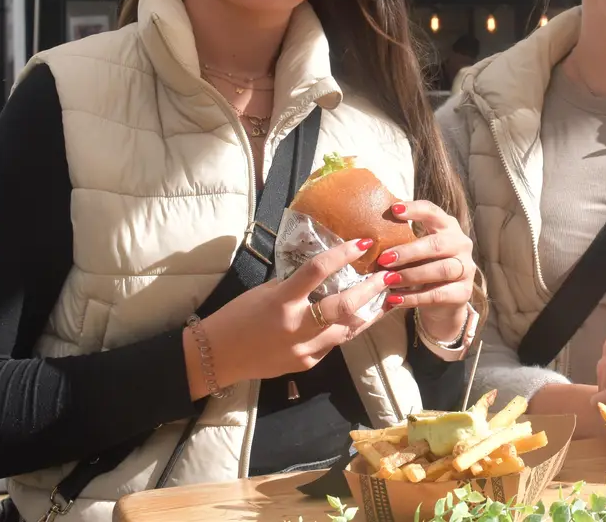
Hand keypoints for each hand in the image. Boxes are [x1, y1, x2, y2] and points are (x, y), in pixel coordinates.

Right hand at [193, 238, 392, 393]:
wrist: (218, 356)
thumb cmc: (237, 317)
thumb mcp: (264, 292)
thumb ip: (294, 285)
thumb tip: (323, 275)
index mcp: (282, 301)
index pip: (317, 270)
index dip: (342, 254)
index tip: (363, 242)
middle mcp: (296, 326)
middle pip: (343, 306)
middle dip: (370, 289)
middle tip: (387, 275)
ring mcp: (304, 348)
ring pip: (347, 330)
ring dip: (368, 313)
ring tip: (386, 299)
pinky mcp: (307, 364)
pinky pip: (333, 345)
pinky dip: (346, 330)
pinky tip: (359, 319)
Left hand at [378, 200, 476, 342]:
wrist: (445, 303)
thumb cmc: (424, 267)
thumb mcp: (416, 251)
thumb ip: (402, 240)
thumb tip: (367, 237)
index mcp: (448, 227)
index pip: (434, 212)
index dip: (415, 209)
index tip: (394, 210)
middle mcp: (461, 244)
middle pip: (437, 244)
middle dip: (408, 251)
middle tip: (383, 259)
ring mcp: (466, 269)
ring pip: (441, 270)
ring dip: (411, 275)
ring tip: (388, 280)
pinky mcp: (464, 292)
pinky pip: (438, 294)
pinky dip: (414, 297)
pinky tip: (394, 299)